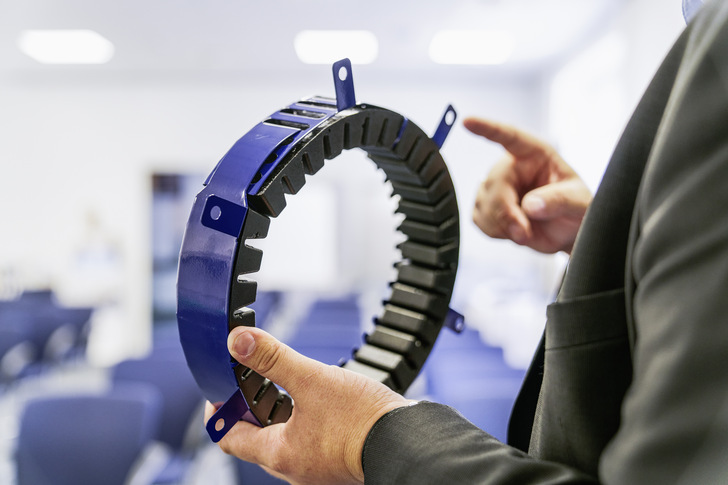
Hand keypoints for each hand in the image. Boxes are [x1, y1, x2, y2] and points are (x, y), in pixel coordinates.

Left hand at [205, 327, 410, 484]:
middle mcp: (294, 469)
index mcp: (279, 454)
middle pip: (254, 440)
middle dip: (250, 410)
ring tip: (289, 387)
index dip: (219, 412)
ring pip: (283, 441)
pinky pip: (307, 444)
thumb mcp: (312, 379)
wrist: (408, 442)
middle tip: (254, 381)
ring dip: (278, 415)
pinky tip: (319, 403)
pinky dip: (302, 423)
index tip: (220, 390)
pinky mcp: (336, 463)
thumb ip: (272, 359)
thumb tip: (238, 342)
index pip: (229, 438)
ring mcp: (316, 470)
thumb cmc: (362, 420)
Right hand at [464, 117, 591, 253]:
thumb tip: (531, 205)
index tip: (468, 121)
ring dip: (501, 224)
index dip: (488, 128)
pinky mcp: (489, 207)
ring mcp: (498, 187)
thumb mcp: (579, 202)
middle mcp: (513, 167)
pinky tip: (511, 233)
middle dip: (505, 212)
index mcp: (535, 154)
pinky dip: (493, 230)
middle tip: (523, 232)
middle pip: (494, 183)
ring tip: (525, 232)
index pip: (510, 136)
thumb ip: (558, 201)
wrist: (568, 232)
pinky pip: (478, 218)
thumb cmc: (576, 208)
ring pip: (483, 203)